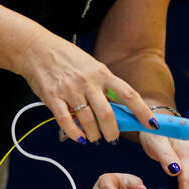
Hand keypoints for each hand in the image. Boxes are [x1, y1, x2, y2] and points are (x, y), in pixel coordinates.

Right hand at [19, 32, 153, 142]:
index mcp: (102, 73)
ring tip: (93, 137)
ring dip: (93, 134)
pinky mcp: (52, 97)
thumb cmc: (67, 59)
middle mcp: (88, 81)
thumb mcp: (91, 67)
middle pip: (107, 114)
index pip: (128, 94)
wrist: (37, 49)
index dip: (141, 111)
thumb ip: (104, 86)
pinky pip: (66, 121)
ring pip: (88, 121)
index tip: (151, 124)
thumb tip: (119, 110)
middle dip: (112, 132)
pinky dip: (75, 134)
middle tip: (112, 138)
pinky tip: (79, 137)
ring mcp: (70, 90)